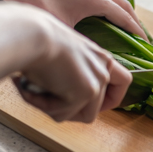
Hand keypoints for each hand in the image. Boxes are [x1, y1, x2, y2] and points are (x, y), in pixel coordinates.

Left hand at [0, 0, 145, 39]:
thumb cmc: (35, 3)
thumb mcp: (60, 30)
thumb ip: (77, 45)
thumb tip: (89, 63)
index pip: (125, 17)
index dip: (137, 33)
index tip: (146, 46)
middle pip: (125, 6)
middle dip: (135, 22)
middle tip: (143, 39)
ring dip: (123, 13)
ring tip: (127, 28)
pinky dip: (109, 7)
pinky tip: (102, 17)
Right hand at [13, 5, 132, 122]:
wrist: (30, 35)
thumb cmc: (35, 41)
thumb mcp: (60, 57)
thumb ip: (70, 75)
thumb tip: (63, 99)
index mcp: (99, 57)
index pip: (122, 81)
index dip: (111, 99)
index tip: (94, 106)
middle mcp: (103, 69)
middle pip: (95, 108)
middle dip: (69, 111)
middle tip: (43, 99)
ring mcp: (98, 81)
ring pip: (80, 115)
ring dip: (54, 108)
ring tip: (33, 90)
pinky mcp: (88, 92)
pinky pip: (63, 114)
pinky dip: (43, 105)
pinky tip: (30, 89)